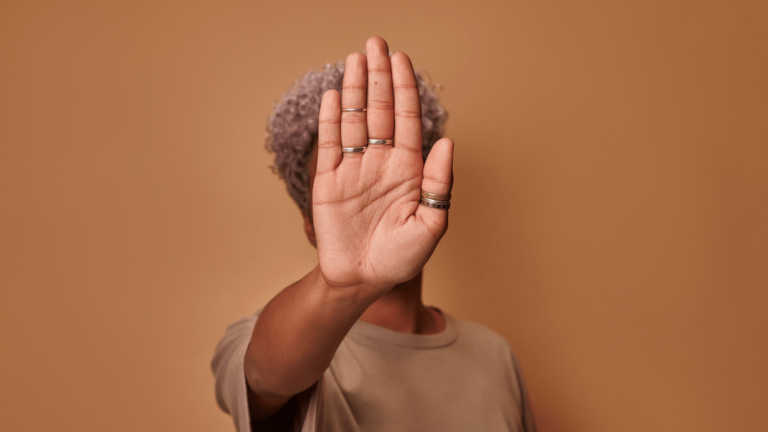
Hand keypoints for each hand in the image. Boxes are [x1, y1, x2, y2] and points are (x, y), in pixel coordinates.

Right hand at [313, 37, 453, 294]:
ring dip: (356, 89)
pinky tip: (336, 94)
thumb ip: (439, 183)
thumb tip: (447, 142)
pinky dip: (332, 118)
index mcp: (407, 170)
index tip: (401, 60)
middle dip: (379, 76)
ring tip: (356, 58)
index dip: (404, 89)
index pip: (406, 120)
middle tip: (376, 43)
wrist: (363, 280)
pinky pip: (331, 143)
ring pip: (355, 120)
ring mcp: (353, 169)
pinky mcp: (329, 181)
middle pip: (379, 110)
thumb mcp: (431, 224)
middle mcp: (380, 163)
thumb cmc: (400, 258)